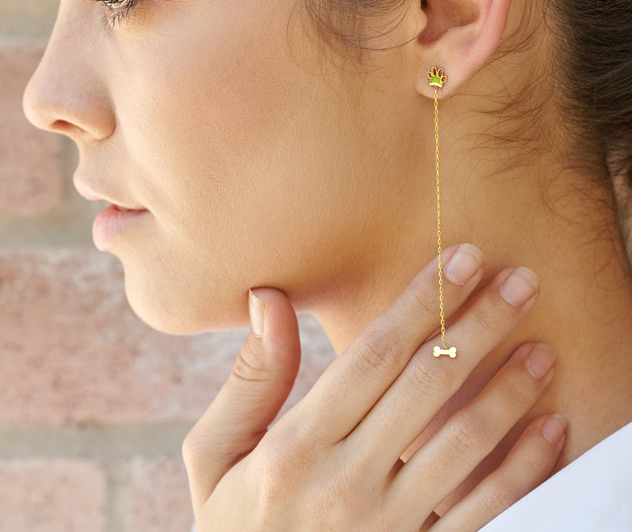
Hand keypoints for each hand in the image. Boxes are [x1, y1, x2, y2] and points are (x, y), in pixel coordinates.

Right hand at [183, 245, 564, 530]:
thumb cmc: (233, 523)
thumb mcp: (214, 453)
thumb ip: (250, 377)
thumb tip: (268, 297)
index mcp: (296, 445)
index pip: (374, 356)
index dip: (421, 303)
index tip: (459, 259)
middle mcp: (347, 482)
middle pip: (427, 387)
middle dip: (478, 326)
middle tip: (520, 281)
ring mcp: (390, 526)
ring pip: (464, 445)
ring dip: (509, 390)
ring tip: (543, 345)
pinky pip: (483, 512)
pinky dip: (524, 469)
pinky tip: (551, 427)